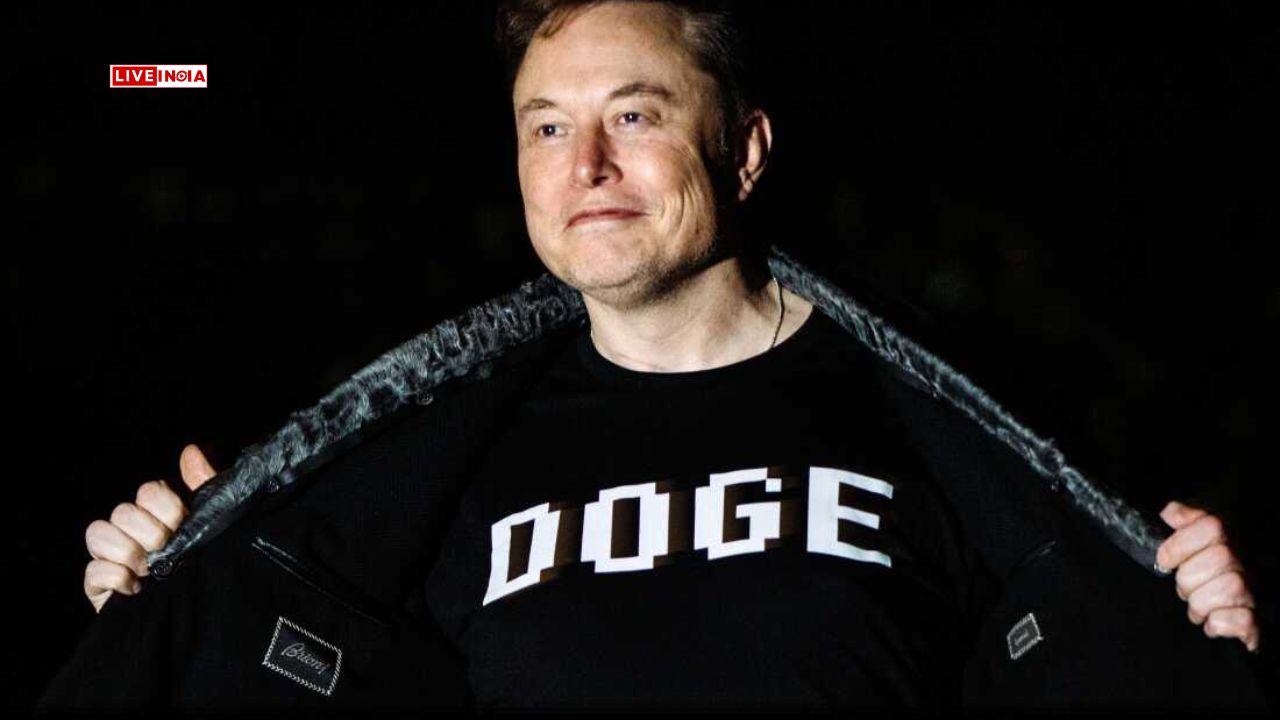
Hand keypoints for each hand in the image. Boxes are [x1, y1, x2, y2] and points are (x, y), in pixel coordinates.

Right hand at [83, 444, 214, 612]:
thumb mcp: (217, 526)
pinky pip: (92, 570)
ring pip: (98, 533)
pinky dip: (115, 577)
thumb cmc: (209, 567)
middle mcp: (132, 530)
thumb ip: (208, 487)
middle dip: (149, 532)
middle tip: (167, 551)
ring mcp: (112, 557)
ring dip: (127, 551)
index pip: (148, 491)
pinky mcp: (99, 586)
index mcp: (160, 513)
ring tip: (150, 570)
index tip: (182, 523)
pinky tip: (136, 589)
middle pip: (123, 511)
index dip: (164, 506)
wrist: (205, 620)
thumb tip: (192, 451)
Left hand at [1156, 500, 1259, 653]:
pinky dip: (1220, 624)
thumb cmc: (1206, 566)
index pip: (1212, 527)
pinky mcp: (1259, 620)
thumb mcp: (1194, 533)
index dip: (1181, 544)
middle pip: (1221, 558)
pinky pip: (1243, 620)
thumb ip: (1183, 517)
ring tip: (1198, 606)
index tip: (1166, 560)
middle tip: (1185, 588)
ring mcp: (1257, 589)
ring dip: (1201, 604)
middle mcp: (1249, 559)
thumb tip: (1170, 513)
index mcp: (1231, 535)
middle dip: (1189, 578)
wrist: (1240, 608)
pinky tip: (1213, 621)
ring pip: (1232, 588)